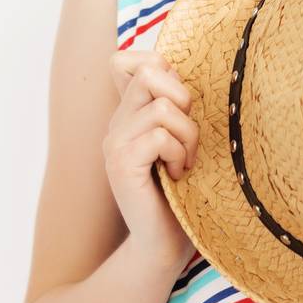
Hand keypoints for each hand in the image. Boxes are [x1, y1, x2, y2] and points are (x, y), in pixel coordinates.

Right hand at [102, 49, 199, 268]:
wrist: (164, 243)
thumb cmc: (183, 191)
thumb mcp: (184, 139)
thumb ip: (176, 105)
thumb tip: (180, 70)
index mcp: (129, 114)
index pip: (128, 60)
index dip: (163, 69)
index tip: (181, 107)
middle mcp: (116, 123)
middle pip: (151, 73)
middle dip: (184, 100)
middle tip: (188, 136)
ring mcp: (114, 143)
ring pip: (163, 107)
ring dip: (188, 136)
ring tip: (186, 161)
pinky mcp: (121, 165)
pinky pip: (160, 136)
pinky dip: (180, 154)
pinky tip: (178, 174)